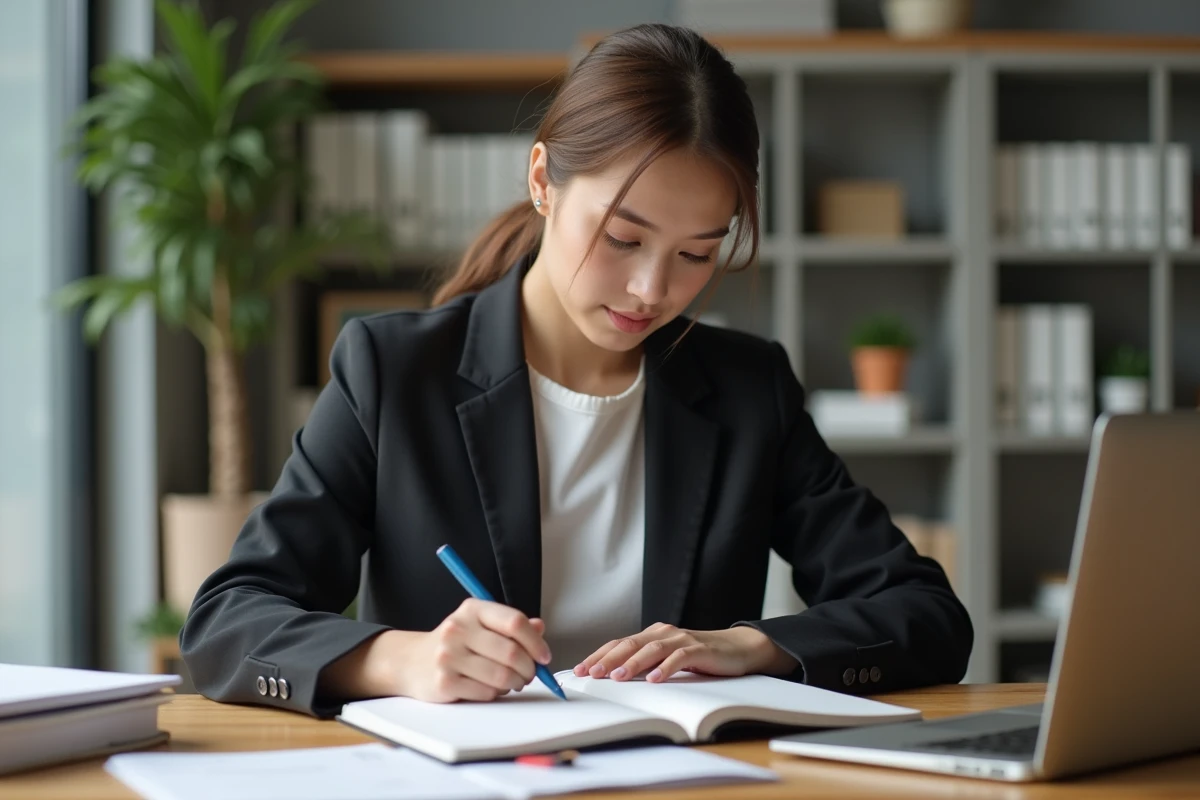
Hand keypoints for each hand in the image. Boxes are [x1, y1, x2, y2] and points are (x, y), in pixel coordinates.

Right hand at [369, 599, 552, 702]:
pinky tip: (490, 687)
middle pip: (511, 652)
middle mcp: (458, 629)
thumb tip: (539, 628)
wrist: (412, 661)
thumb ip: (510, 626)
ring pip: (501, 676)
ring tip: (512, 681)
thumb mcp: (481, 625)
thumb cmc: (454, 643)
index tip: (544, 656)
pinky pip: (486, 693)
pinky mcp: (444, 682)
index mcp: (472, 609)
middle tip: (530, 673)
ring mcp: (449, 656)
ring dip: (515, 683)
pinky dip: (495, 693)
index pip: (514, 622)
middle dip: (529, 668)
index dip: (536, 642)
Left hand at [573, 623, 797, 683]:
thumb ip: (645, 664)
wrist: (737, 648)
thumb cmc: (699, 657)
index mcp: (652, 635)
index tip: (580, 670)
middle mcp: (663, 633)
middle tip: (591, 674)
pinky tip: (654, 679)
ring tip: (618, 677)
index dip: (598, 656)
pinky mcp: (699, 649)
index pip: (619, 644)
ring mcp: (682, 639)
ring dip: (633, 663)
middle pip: (630, 644)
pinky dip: (665, 668)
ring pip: (651, 649)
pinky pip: (679, 657)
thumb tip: (613, 678)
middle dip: (608, 659)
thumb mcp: (667, 659)